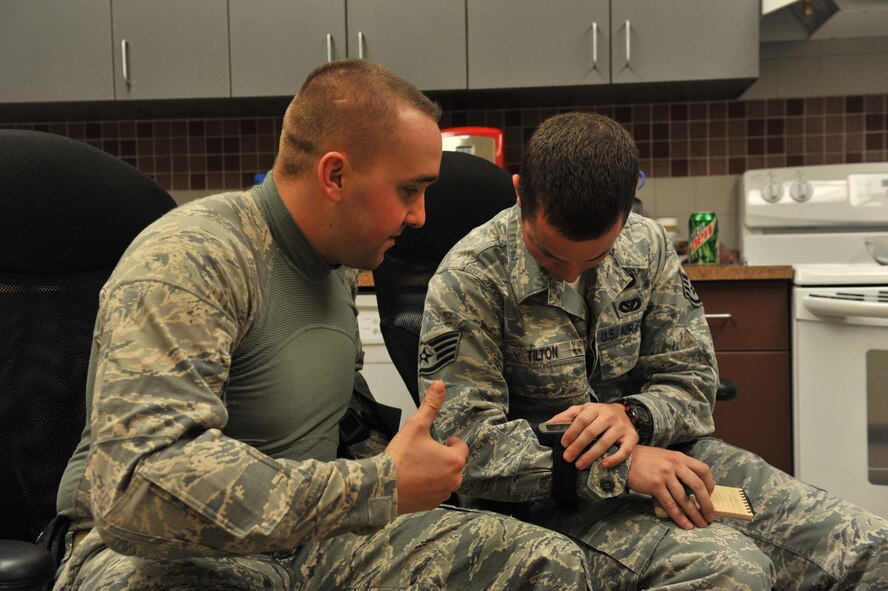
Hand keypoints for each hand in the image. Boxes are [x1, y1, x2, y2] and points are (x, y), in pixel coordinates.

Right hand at [385, 381, 468, 513]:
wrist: (382, 487)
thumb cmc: (400, 458)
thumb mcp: (416, 426)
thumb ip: (430, 405)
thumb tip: (439, 386)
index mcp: (454, 460)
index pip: (460, 447)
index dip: (449, 442)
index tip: (439, 440)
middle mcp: (453, 480)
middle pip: (453, 463)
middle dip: (441, 457)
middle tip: (423, 453)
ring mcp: (442, 494)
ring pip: (444, 478)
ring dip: (435, 472)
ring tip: (416, 466)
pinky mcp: (431, 505)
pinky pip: (435, 492)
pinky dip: (427, 486)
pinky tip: (413, 480)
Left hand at [545, 402, 637, 469]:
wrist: (624, 413)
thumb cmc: (598, 415)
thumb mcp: (582, 411)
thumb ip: (566, 417)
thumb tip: (547, 424)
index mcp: (595, 408)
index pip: (581, 420)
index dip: (571, 432)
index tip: (563, 443)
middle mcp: (609, 416)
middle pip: (591, 432)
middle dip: (578, 446)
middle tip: (568, 458)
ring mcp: (621, 427)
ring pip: (605, 442)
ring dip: (591, 455)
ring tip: (580, 465)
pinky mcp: (632, 438)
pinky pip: (624, 451)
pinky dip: (614, 459)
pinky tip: (603, 465)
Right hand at [626, 445, 715, 528]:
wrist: (623, 458)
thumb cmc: (644, 459)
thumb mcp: (665, 456)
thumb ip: (678, 467)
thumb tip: (691, 485)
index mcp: (679, 457)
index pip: (703, 470)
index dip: (710, 485)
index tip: (710, 496)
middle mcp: (674, 464)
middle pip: (698, 486)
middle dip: (707, 504)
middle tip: (710, 516)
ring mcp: (665, 475)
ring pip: (685, 498)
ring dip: (695, 514)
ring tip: (701, 524)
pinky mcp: (655, 485)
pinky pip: (671, 504)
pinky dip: (680, 517)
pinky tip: (686, 524)